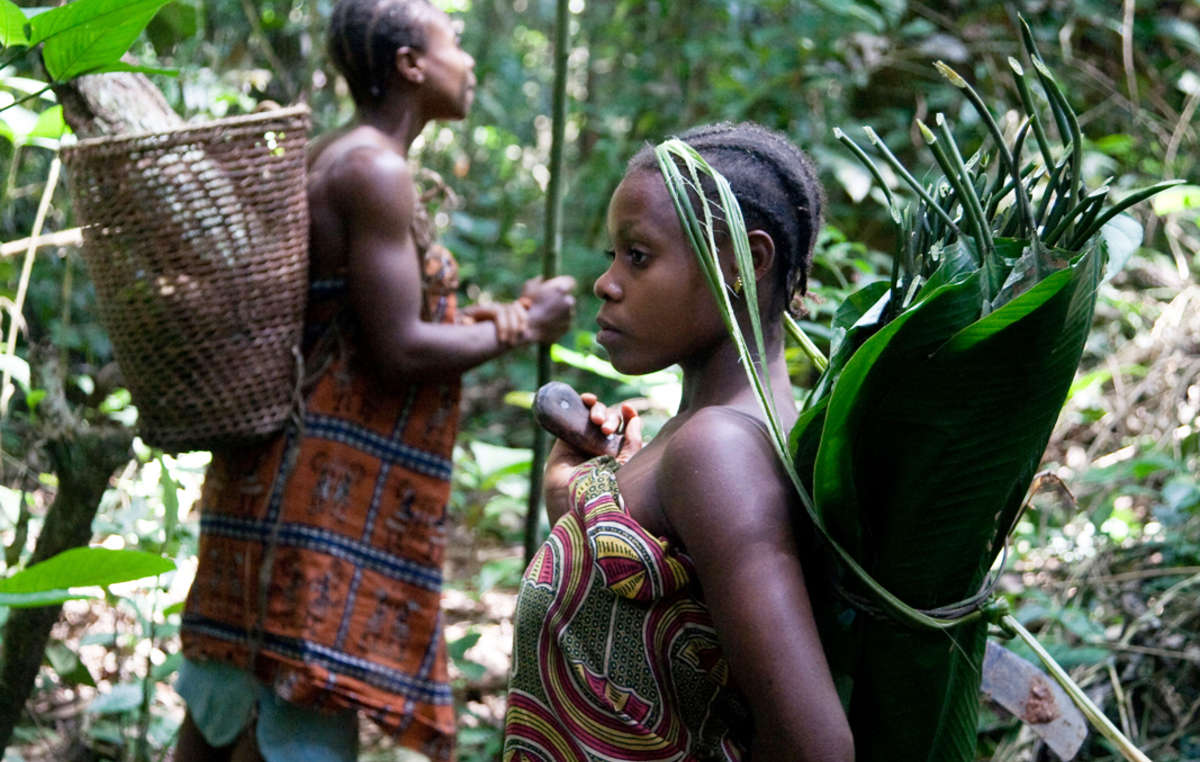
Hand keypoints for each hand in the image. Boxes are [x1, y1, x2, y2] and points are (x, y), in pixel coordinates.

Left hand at [460, 301, 528, 345]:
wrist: (464, 320)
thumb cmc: (461, 325)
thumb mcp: (458, 324)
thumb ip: (461, 322)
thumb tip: (466, 321)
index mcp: (482, 309)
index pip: (499, 312)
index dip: (503, 326)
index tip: (503, 341)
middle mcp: (493, 306)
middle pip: (510, 310)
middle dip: (513, 327)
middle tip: (511, 344)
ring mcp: (501, 307)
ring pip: (516, 308)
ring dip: (521, 321)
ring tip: (521, 335)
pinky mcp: (507, 312)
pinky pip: (520, 310)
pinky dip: (524, 317)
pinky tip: (526, 328)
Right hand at [523, 274, 576, 344]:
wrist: (527, 330)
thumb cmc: (527, 306)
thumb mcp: (529, 287)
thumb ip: (539, 280)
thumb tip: (544, 279)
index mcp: (561, 289)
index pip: (570, 282)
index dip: (564, 284)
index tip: (559, 287)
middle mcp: (568, 301)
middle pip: (568, 298)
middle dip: (561, 300)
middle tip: (550, 303)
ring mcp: (569, 315)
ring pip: (567, 311)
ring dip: (559, 312)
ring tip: (545, 315)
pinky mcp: (568, 327)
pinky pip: (564, 322)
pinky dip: (557, 323)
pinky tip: (546, 324)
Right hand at [543, 393, 641, 522]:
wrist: (575, 501)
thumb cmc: (605, 489)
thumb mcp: (626, 465)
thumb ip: (633, 442)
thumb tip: (635, 419)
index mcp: (619, 455)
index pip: (625, 429)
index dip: (628, 416)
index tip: (627, 409)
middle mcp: (601, 448)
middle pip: (609, 421)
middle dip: (610, 419)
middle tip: (605, 429)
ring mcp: (583, 443)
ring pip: (594, 415)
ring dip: (598, 411)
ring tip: (596, 421)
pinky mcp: (566, 439)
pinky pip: (575, 415)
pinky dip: (582, 403)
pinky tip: (587, 399)